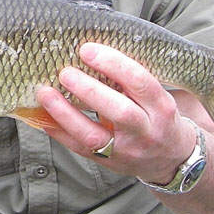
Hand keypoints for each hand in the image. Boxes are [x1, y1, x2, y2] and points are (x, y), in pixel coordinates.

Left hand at [35, 42, 196, 184]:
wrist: (170, 160)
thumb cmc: (157, 118)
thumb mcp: (157, 97)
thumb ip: (131, 80)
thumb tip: (91, 51)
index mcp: (161, 107)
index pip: (140, 82)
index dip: (113, 64)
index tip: (87, 49)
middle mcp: (146, 131)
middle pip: (120, 112)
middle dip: (90, 90)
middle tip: (65, 72)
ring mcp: (126, 151)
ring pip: (95, 136)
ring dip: (66, 114)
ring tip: (46, 93)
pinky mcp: (108, 163)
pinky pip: (79, 149)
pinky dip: (58, 131)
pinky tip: (42, 115)